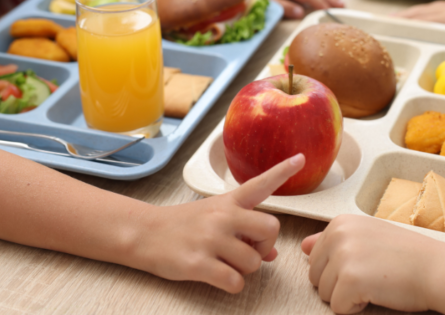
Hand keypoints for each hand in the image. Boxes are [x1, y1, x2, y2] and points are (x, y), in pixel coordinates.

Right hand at [135, 154, 304, 292]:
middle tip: (247, 250)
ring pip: (254, 262)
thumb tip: (271, 255)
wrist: (144, 233)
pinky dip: (233, 285)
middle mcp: (222, 216)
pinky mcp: (198, 263)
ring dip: (245, 270)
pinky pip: (235, 281)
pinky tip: (220, 277)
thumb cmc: (182, 225)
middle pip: (271, 228)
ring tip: (225, 263)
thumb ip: (244, 231)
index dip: (283, 171)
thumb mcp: (214, 218)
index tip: (301, 158)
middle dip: (265, 245)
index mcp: (228, 201)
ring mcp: (210, 239)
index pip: (260, 183)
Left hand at [301, 214, 444, 314]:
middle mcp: (338, 234)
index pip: (315, 258)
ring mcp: (343, 256)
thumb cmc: (408, 256)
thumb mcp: (367, 237)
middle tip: (371, 277)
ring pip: (324, 293)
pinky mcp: (350, 280)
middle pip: (315, 276)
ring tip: (375, 283)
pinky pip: (338, 308)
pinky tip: (377, 294)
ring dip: (347, 297)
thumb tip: (303, 246)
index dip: (340, 270)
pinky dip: (356, 309)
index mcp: (340, 222)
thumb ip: (333, 241)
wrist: (438, 269)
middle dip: (339, 285)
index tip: (367, 264)